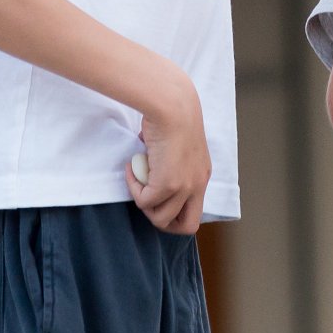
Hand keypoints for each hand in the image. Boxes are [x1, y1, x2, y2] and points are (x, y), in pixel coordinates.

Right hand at [128, 71, 210, 233]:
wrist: (172, 106)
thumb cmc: (172, 115)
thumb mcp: (176, 145)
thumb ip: (167, 161)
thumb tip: (148, 163)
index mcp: (201, 175)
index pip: (194, 210)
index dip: (174, 209)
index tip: (158, 194)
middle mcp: (197, 184)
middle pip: (186, 227)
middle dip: (163, 221)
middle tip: (147, 200)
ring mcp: (184, 186)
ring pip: (161, 219)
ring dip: (144, 203)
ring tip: (137, 180)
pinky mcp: (168, 184)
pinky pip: (144, 200)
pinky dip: (133, 187)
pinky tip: (131, 167)